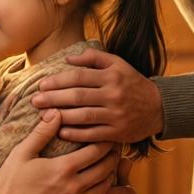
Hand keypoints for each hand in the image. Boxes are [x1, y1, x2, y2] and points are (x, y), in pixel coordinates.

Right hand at [0, 110, 118, 193]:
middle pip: (105, 168)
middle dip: (113, 156)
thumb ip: (42, 132)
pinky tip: (99, 187)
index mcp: (63, 168)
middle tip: (115, 147)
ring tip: (109, 165)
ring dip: (110, 175)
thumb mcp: (22, 153)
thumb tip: (56, 112)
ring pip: (104, 188)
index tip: (109, 134)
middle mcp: (74, 188)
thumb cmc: (9, 184)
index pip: (96, 151)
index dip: (106, 141)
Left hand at [30, 48, 162, 144]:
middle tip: (34, 101)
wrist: (159, 107)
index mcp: (111, 76)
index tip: (42, 85)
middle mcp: (113, 95)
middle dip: (53, 98)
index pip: (79, 77)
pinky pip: (93, 134)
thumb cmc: (132, 83)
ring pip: (83, 116)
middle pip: (77, 96)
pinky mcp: (118, 133)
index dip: (58, 81)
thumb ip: (94, 58)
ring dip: (60, 116)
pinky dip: (76, 134)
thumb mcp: (118, 64)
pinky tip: (61, 131)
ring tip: (42, 116)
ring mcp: (116, 115)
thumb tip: (68, 58)